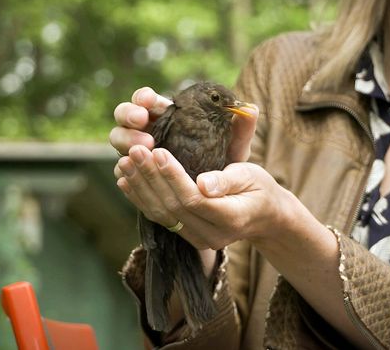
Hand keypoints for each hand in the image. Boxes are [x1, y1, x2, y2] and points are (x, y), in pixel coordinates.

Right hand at [109, 87, 258, 162]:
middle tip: (141, 121)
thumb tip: (251, 109)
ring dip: (125, 140)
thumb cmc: (224, 163)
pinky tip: (125, 173)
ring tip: (140, 149)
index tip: (149, 101)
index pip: (148, 99)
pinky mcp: (136, 173)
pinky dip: (122, 169)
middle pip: (125, 114)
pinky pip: (122, 168)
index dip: (143, 97)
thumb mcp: (234, 147)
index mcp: (168, 114)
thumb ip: (241, 129)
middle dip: (129, 114)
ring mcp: (138, 150)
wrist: (219, 196)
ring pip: (119, 138)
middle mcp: (149, 128)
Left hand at [115, 145, 296, 250]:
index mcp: (230, 218)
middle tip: (134, 150)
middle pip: (173, 207)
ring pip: (162, 215)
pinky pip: (160, 218)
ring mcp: (197, 239)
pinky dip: (140, 198)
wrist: (265, 216)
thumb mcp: (251, 177)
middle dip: (150, 177)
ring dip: (140, 187)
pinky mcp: (186, 235)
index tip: (158, 151)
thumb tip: (203, 184)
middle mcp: (211, 236)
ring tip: (124, 162)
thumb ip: (228, 180)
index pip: (193, 199)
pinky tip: (126, 180)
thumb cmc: (259, 188)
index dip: (172, 176)